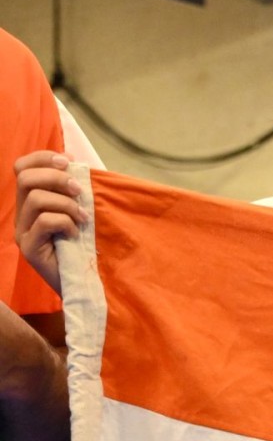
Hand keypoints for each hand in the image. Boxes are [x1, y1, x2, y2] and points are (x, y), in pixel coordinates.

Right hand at [13, 151, 89, 294]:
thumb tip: (74, 162)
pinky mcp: (30, 249)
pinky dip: (65, 222)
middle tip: (80, 191)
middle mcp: (21, 216)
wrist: (84, 283)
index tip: (70, 162)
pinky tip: (76, 234)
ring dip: (66, 204)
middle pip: (24, 178)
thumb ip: (72, 190)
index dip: (43, 158)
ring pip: (35, 198)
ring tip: (83, 218)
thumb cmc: (84, 247)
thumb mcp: (78, 212)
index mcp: (29, 204)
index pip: (21, 168)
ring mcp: (22, 233)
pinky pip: (44, 222)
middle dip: (56, 178)